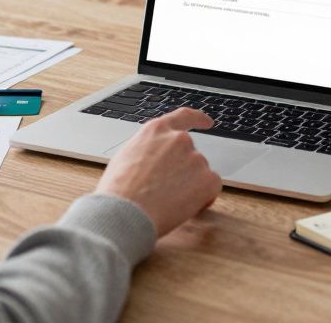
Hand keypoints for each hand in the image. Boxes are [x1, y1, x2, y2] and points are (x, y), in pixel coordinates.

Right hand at [96, 108, 222, 235]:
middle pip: (191, 154)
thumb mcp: (126, 156)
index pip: (184, 117)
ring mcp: (195, 158)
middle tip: (167, 191)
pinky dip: (203, 198)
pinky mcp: (207, 179)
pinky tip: (182, 207)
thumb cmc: (119, 191)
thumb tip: (155, 159)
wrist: (125, 213)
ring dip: (190, 186)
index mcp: (157, 130)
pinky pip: (211, 188)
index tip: (207, 122)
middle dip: (184, 171)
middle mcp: (179, 139)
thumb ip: (148, 150)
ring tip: (166, 201)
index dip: (198, 119)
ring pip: (200, 173)